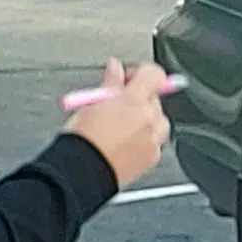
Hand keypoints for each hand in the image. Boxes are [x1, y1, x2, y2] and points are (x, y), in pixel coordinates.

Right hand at [64, 59, 171, 183]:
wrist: (83, 173)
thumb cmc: (83, 139)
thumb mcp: (91, 103)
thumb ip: (110, 83)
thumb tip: (115, 68)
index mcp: (135, 101)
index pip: (154, 74)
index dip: (142, 73)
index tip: (129, 79)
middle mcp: (149, 119)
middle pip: (154, 98)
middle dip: (139, 98)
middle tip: (117, 105)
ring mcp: (154, 139)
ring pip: (157, 120)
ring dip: (144, 119)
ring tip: (119, 126)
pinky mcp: (153, 157)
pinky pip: (155, 141)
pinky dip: (144, 139)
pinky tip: (124, 143)